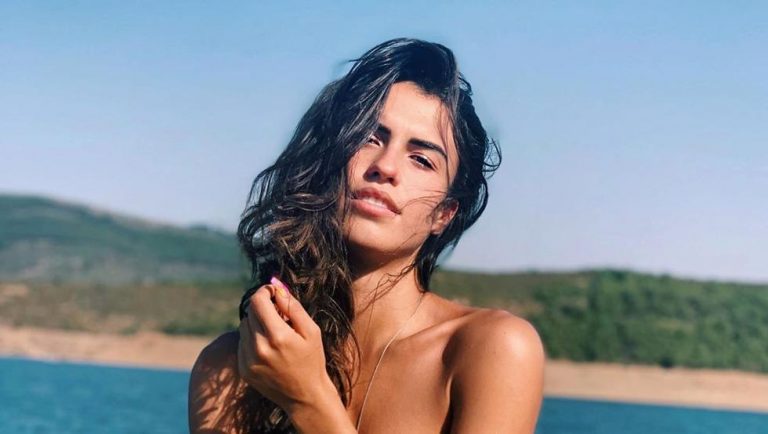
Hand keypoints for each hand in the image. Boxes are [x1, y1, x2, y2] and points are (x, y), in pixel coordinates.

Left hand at [237, 277, 329, 412]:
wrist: (305, 396)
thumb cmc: (312, 360)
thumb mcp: (311, 330)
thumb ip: (292, 306)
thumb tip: (276, 286)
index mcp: (277, 336)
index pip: (257, 301)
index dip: (264, 292)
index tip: (273, 293)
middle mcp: (259, 348)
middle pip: (250, 312)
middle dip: (263, 308)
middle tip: (279, 315)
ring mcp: (248, 360)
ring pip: (244, 326)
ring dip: (257, 323)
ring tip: (275, 334)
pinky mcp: (243, 369)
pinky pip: (242, 342)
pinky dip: (252, 339)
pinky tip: (268, 348)